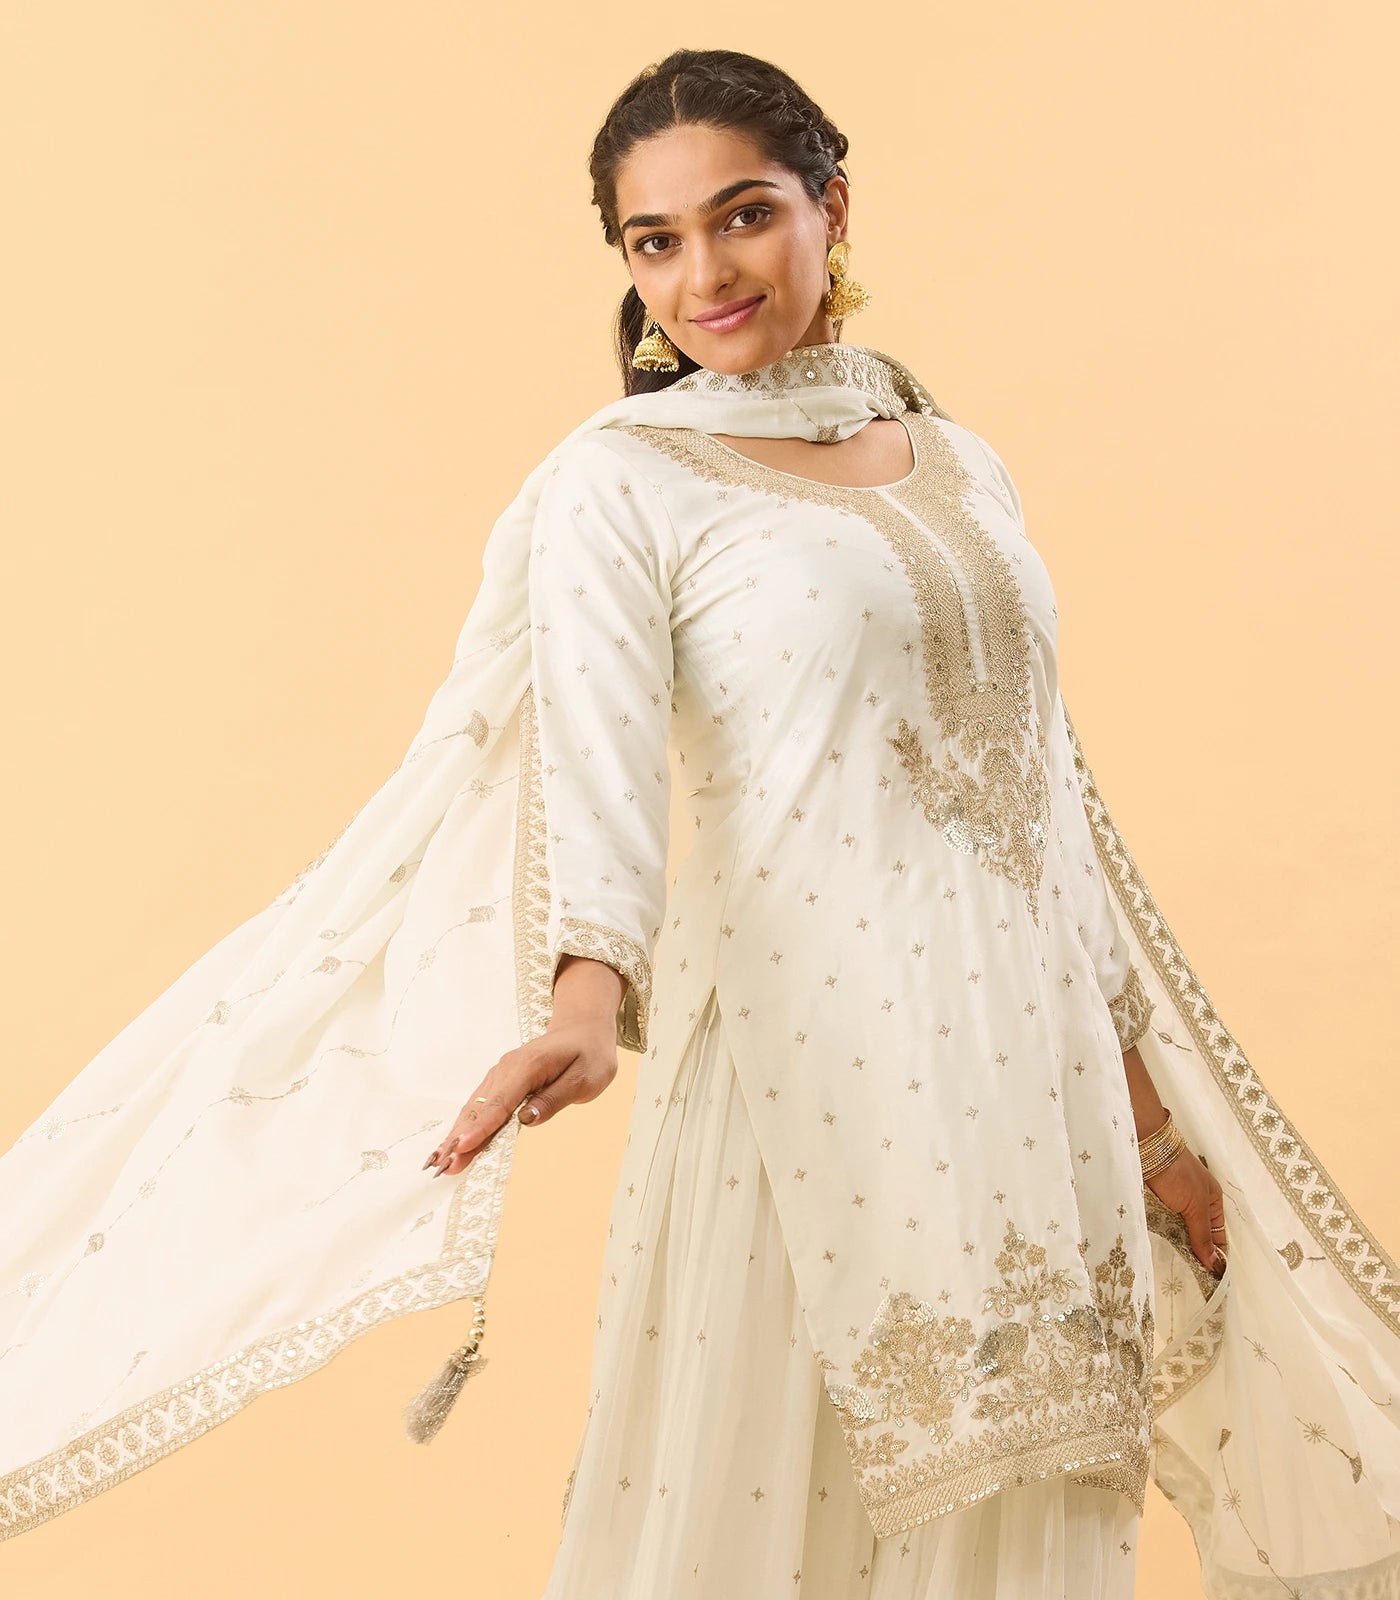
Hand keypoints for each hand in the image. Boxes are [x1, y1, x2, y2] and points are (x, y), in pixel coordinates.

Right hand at [422, 1010, 619, 1178]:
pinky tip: (453, 1144)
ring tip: (440, 1161)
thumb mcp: (585, 1078)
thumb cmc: (589, 1054)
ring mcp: (501, 1073)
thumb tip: (526, 1119)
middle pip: (480, 1106)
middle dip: (460, 1137)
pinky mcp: (501, 1081)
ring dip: (458, 1134)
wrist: (584, 1030)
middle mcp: (508, 1068)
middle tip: (443, 1166)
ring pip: (476, 1107)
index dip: (481, 1128)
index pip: (501, 1101)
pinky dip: (466, 1125)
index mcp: (529, 1065)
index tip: (463, 1147)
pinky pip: (481, 1105)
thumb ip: (554, 1098)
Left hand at [1144, 1138, 1227, 1278]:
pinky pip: (1159, 1225)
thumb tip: (1216, 1266)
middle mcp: (1194, 1203)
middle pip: (1196, 1236)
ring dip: (1174, 1246)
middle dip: (1193, 1254)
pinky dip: (1159, 1236)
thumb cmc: (1177, 1173)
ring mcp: (1173, 1203)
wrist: (1145, 1145)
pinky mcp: (1154, 1202)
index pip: (1217, 1237)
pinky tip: (1157, 1250)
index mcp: (1212, 1202)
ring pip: (1176, 1232)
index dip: (1215, 1256)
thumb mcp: (1195, 1206)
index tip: (1209, 1280)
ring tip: (1173, 1271)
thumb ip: (1202, 1236)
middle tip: (1189, 1279)